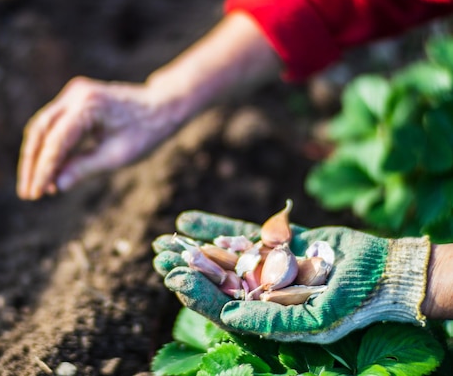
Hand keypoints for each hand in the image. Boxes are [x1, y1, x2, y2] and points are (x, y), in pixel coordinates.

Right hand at [17, 76, 186, 199]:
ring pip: (41, 128)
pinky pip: (52, 126)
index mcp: (89, 105)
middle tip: (28, 194)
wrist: (161, 106)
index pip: (56, 141)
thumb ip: (86, 169)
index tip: (36, 194)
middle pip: (40, 131)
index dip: (43, 170)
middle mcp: (76, 94)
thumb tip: (56, 186)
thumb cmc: (146, 131)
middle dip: (32, 164)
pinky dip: (48, 149)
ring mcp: (73, 94)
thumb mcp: (119, 156)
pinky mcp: (73, 100)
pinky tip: (48, 174)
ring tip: (35, 188)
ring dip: (36, 158)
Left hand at [153, 210, 430, 343]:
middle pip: (214, 279)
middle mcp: (260, 291)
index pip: (222, 305)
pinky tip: (187, 220)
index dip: (196, 292)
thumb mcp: (318, 320)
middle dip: (186, 268)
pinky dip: (214, 227)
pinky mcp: (274, 242)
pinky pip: (239, 234)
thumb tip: (230, 318)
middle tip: (158, 255)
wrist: (384, 273)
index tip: (173, 277)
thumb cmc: (355, 303)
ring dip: (192, 248)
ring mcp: (266, 265)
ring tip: (164, 240)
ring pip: (221, 256)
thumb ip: (274, 322)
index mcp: (265, 314)